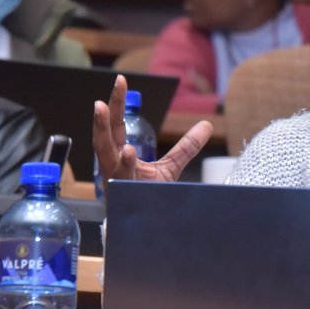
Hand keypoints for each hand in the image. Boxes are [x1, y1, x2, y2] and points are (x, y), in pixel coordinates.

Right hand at [92, 74, 213, 191]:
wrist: (147, 228)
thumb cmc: (149, 195)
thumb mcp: (170, 168)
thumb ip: (185, 147)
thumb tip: (207, 124)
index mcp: (119, 154)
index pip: (115, 125)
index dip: (117, 103)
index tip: (121, 80)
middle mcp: (113, 166)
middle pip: (104, 138)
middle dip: (102, 117)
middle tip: (103, 96)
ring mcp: (117, 181)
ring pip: (107, 158)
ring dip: (103, 134)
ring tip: (103, 112)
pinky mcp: (124, 196)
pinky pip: (122, 180)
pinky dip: (124, 166)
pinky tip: (127, 153)